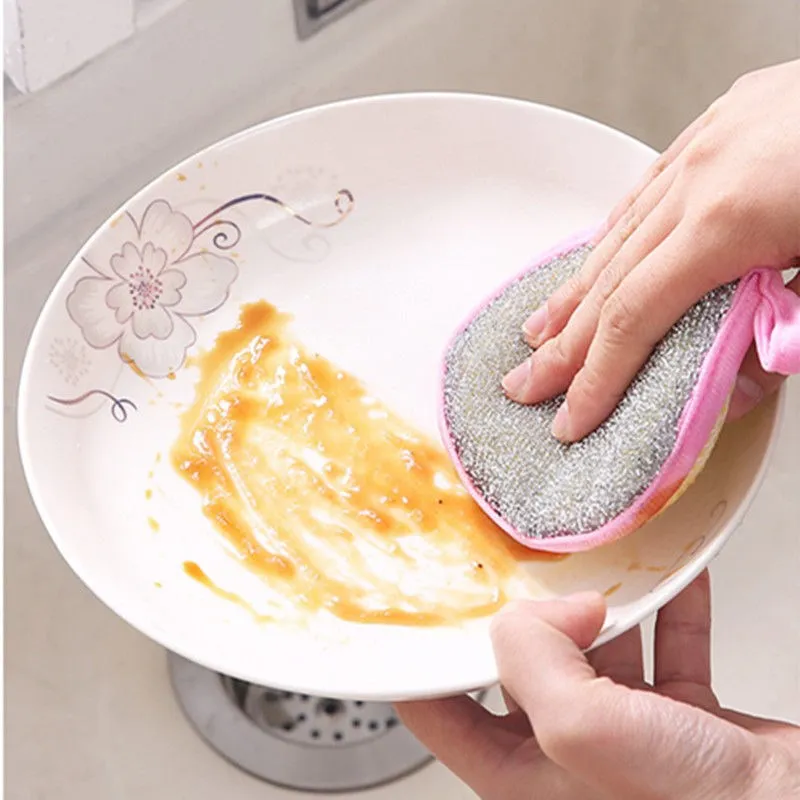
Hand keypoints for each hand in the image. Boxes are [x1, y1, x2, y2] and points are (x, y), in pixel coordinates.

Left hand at [398, 572, 799, 799]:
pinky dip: (674, 611)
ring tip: (600, 566)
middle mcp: (572, 759)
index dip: (430, 663)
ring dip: (605, 607)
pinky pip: (671, 651)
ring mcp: (634, 738)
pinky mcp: (690, 722)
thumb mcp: (584, 732)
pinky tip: (678, 577)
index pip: (447, 715)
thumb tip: (548, 607)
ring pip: (601, 653)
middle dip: (529, 618)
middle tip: (522, 567)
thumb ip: (534, 660)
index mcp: (527, 777)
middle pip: (527, 670)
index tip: (425, 610)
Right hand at [502, 59, 799, 441]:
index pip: (633, 317)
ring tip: (540, 331)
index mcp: (729, 220)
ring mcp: (708, 145)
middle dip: (563, 345)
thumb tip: (731, 389)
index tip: (570, 417)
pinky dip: (615, 232)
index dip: (596, 376)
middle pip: (609, 281)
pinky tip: (595, 255)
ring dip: (574, 292)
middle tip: (525, 384)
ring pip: (620, 232)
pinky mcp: (722, 123)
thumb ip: (781, 334)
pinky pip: (648, 186)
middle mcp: (702, 178)